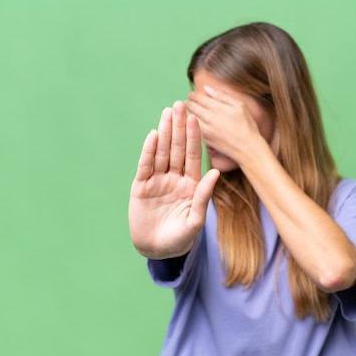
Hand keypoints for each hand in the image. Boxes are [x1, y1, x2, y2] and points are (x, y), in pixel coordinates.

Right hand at [128, 101, 219, 258]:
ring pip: (162, 153)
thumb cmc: (181, 238)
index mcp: (191, 184)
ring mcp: (157, 181)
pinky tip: (153, 135)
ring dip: (165, 132)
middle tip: (180, 104)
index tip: (197, 118)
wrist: (158, 251)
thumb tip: (215, 172)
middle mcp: (174, 178)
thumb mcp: (196, 219)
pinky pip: (146, 166)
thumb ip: (203, 196)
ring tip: (167, 113)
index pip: (193, 156)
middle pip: (177, 148)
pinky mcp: (141, 187)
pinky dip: (149, 151)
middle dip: (179, 127)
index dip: (194, 137)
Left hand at [186, 86, 265, 163]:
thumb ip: (222, 95)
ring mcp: (205, 129)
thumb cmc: (246, 126)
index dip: (192, 94)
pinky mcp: (204, 139)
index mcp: (217, 107)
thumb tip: (206, 88)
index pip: (197, 97)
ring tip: (189, 111)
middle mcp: (208, 117)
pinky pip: (191, 128)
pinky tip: (192, 122)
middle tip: (188, 101)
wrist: (247, 148)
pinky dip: (189, 123)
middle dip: (188, 102)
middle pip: (190, 106)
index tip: (192, 95)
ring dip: (187, 112)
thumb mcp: (239, 105)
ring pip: (188, 117)